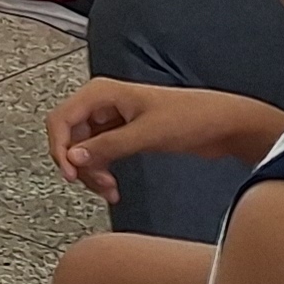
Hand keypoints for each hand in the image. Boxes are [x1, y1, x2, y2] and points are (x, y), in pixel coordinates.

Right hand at [47, 77, 283, 201]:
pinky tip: (113, 187)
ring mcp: (112, 119)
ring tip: (109, 190)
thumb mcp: (147, 134)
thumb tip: (74, 159)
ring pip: (83, 149)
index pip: (61, 119)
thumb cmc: (191, 117)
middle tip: (97, 186)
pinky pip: (99, 155)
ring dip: (91, 172)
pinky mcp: (123, 134)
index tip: (70, 173)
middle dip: (78, 164)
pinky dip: (102, 172)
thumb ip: (108, 146)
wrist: (224, 125)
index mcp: (101, 93)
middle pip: (69, 136)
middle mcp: (102, 103)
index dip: (59, 147)